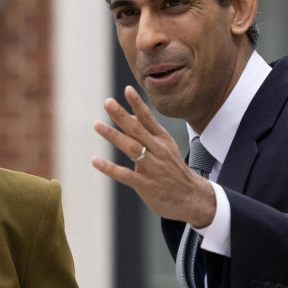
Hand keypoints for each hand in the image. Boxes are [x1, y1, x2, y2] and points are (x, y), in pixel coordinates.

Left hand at [92, 86, 216, 227]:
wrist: (192, 197)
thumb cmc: (175, 171)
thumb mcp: (167, 148)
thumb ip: (148, 133)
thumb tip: (130, 116)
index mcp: (163, 140)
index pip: (149, 119)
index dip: (138, 104)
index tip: (128, 89)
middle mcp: (157, 150)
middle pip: (137, 129)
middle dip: (121, 115)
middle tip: (107, 102)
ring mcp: (151, 167)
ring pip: (131, 147)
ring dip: (113, 135)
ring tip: (97, 124)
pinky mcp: (145, 184)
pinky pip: (125, 174)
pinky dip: (110, 168)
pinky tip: (96, 161)